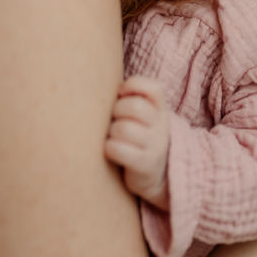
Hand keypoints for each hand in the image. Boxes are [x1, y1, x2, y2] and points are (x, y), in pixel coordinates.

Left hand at [105, 74, 170, 208]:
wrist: (155, 176)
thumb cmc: (138, 137)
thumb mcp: (143, 116)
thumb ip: (128, 98)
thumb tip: (95, 80)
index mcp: (160, 109)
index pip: (153, 88)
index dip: (133, 86)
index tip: (121, 94)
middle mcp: (161, 125)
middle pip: (134, 107)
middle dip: (117, 111)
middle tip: (113, 120)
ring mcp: (155, 146)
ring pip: (124, 128)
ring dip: (111, 132)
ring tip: (112, 137)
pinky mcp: (144, 165)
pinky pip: (118, 149)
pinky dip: (109, 148)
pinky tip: (110, 151)